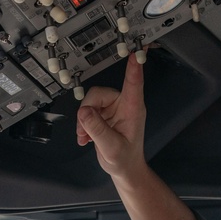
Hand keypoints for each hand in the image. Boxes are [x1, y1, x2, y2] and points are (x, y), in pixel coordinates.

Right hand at [76, 55, 147, 179]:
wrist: (124, 169)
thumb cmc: (125, 159)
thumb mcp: (111, 147)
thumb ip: (98, 129)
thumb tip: (84, 112)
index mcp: (133, 109)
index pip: (134, 83)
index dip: (134, 66)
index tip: (137, 50)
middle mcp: (123, 105)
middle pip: (98, 94)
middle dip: (87, 112)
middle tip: (85, 130)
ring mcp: (113, 109)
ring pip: (89, 102)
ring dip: (83, 121)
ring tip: (86, 136)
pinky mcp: (104, 114)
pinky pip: (87, 111)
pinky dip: (83, 125)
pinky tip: (86, 137)